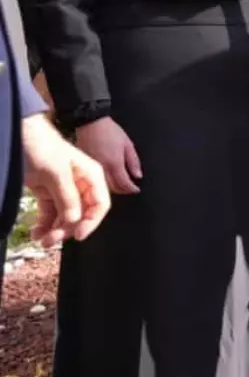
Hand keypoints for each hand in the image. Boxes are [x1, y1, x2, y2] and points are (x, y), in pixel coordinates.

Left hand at [22, 115, 110, 246]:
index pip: (100, 205)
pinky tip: (36, 232)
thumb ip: (68, 198)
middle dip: (67, 229)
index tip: (77, 235)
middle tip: (50, 240)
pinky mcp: (48, 194)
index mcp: (91, 176)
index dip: (91, 222)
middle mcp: (81, 186)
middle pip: (81, 215)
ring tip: (40, 239)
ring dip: (54, 231)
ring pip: (65, 218)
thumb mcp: (56, 172)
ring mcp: (64, 191)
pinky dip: (44, 225)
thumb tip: (74, 221)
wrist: (20, 135)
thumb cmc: (42, 148)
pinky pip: (50, 215)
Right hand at [74, 116, 141, 194]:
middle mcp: (102, 168)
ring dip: (112, 188)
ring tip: (119, 185)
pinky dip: (102, 181)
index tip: (136, 189)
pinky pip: (94, 178)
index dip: (131, 189)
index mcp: (114, 163)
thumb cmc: (110, 130)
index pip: (124, 183)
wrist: (90, 122)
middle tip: (129, 188)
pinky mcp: (84, 165)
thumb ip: (133, 161)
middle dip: (123, 190)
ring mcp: (92, 167)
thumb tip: (138, 176)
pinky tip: (106, 179)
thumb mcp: (127, 144)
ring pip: (102, 185)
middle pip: (113, 187)